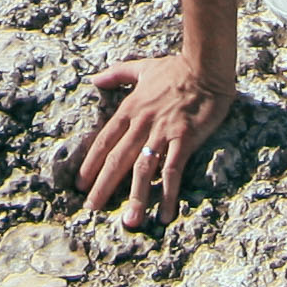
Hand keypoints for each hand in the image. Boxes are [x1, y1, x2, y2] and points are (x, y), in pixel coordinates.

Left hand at [73, 53, 234, 224]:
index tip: (81, 183)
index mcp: (130, 108)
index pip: (105, 140)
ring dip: (136, 196)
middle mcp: (142, 122)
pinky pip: (173, 170)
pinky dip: (168, 193)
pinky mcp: (184, 138)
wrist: (206, 66)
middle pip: (117, 158)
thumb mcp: (142, 68)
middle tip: (92, 208)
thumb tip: (94, 78)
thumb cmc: (176, 68)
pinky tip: (165, 214)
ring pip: (143, 168)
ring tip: (129, 221)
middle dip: (103, 185)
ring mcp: (163, 132)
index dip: (91, 163)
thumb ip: (117, 74)